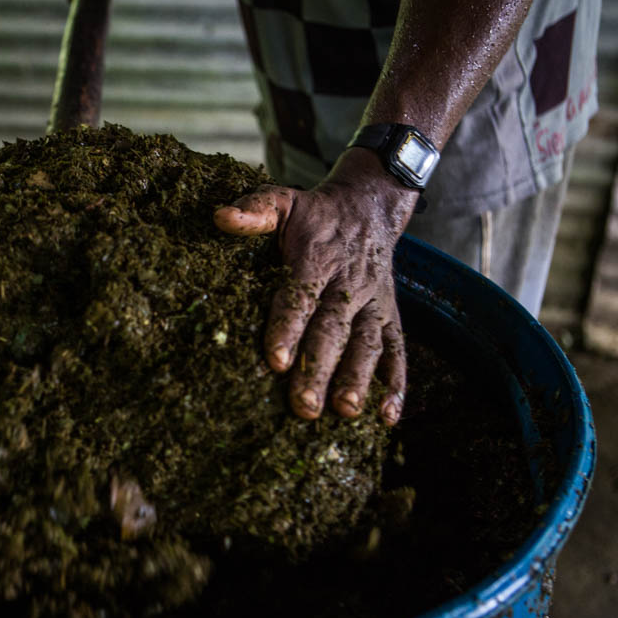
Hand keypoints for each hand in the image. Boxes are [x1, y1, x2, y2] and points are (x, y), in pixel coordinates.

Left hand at [213, 148, 416, 425]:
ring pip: (367, 344)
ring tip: (346, 411)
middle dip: (319, 369)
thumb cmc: (315, 213)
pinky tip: (387, 416)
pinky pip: (397, 350)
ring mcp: (373, 303)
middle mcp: (348, 285)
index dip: (287, 328)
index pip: (301, 297)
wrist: (370, 205)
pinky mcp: (391, 316)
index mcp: (318, 260)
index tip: (274, 361)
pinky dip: (396, 383)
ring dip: (358, 380)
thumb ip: (255, 210)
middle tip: (304, 406)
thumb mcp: (284, 201)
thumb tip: (220, 217)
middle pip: (333, 330)